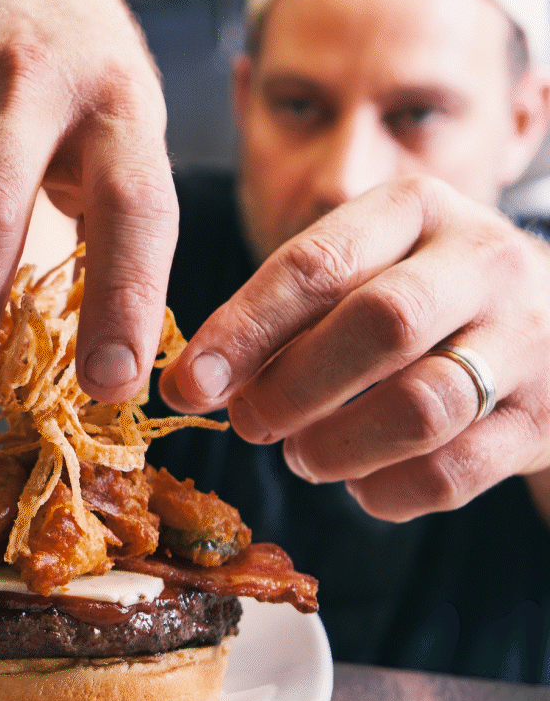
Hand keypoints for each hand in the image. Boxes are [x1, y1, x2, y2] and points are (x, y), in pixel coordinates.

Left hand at [160, 176, 549, 521]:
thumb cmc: (420, 298)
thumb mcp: (360, 271)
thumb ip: (282, 315)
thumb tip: (193, 382)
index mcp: (416, 209)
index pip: (317, 263)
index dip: (241, 332)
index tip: (186, 384)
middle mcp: (481, 261)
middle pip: (380, 324)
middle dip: (292, 388)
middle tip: (249, 423)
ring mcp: (526, 339)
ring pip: (421, 405)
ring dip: (336, 446)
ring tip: (303, 456)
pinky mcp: (543, 418)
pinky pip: (453, 472)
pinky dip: (386, 491)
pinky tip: (361, 483)